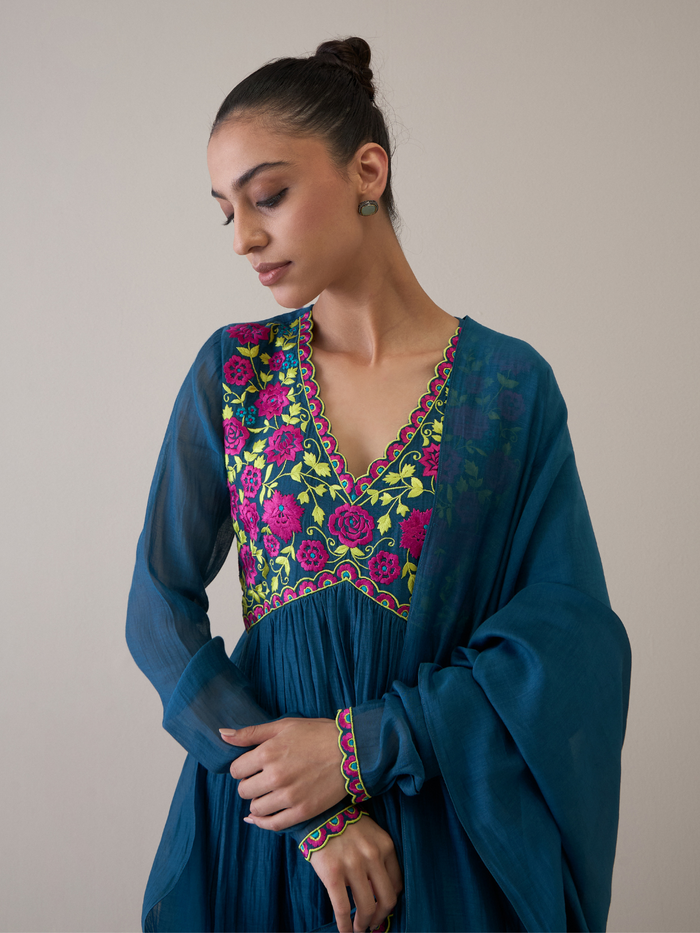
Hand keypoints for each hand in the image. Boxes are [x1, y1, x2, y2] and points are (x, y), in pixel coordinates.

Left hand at [220, 717, 345, 829]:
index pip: (236, 770)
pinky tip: (266, 815)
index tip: (253, 766)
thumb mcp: (283, 726)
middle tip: (264, 778)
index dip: (243, 768)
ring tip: (272, 792)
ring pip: (256, 808)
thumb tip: (222, 734)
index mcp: (267, 753)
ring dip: (259, 801)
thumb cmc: (316, 734)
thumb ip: (251, 733)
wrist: (350, 750)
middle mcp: (275, 776)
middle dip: (250, 784)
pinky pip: (272, 825)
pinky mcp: (301, 811)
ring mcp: (288, 796)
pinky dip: (264, 822)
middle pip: (244, 791)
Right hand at [309, 815, 402, 932]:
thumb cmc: (345, 825)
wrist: (318, 813)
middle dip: (380, 917)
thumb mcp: (369, 834)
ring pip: (367, 907)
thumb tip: (377, 891)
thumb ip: (378, 857)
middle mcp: (373, 856)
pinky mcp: (332, 873)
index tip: (382, 908)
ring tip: (359, 929)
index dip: (390, 901)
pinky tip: (345, 931)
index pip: (397, 883)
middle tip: (373, 924)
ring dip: (364, 924)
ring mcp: (353, 865)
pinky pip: (343, 907)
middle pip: (387, 899)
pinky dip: (345, 925)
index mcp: (385, 845)